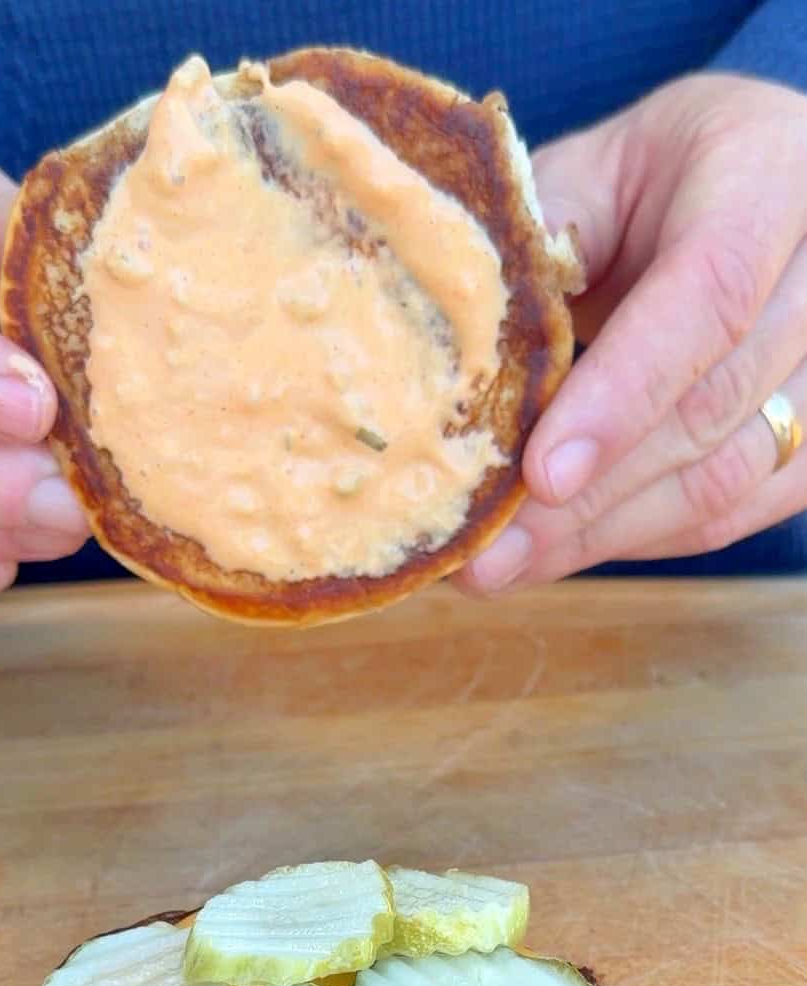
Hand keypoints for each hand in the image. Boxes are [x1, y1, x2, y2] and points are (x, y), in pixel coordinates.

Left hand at [457, 74, 806, 592]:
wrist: (748, 184)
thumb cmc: (650, 179)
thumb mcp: (590, 172)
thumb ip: (541, 246)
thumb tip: (463, 373)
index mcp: (769, 175)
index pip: (709, 297)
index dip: (622, 395)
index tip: (540, 475)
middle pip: (712, 407)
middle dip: (589, 497)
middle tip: (484, 555)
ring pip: (730, 476)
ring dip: (607, 534)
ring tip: (504, 567)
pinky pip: (741, 509)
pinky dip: (646, 536)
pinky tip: (566, 550)